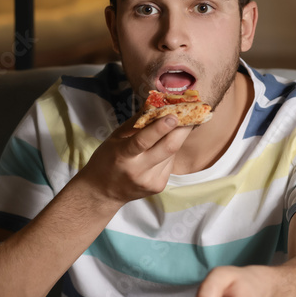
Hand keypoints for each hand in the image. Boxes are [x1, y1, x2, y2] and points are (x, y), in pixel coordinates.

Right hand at [77, 112, 193, 205]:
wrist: (103, 192)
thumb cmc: (108, 159)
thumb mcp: (116, 138)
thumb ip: (137, 123)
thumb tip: (158, 104)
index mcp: (123, 155)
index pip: (143, 141)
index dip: (160, 128)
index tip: (173, 115)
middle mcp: (138, 170)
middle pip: (167, 148)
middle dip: (182, 130)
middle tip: (192, 115)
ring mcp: (150, 181)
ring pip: (171, 155)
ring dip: (175, 140)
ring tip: (175, 129)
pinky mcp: (158, 187)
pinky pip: (169, 164)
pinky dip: (169, 153)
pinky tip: (161, 150)